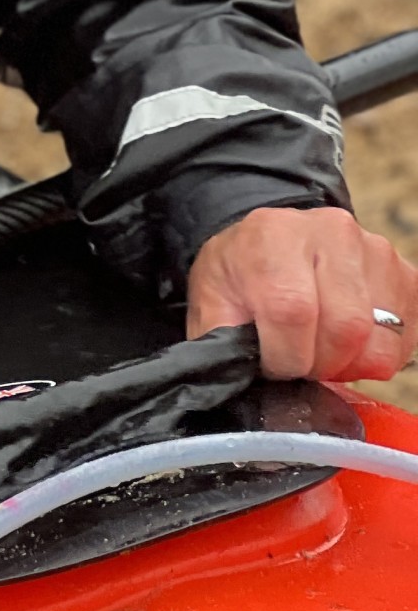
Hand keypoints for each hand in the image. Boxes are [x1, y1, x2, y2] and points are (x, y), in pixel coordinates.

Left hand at [187, 205, 417, 382]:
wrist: (271, 244)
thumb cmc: (243, 276)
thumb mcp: (213, 301)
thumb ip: (221, 339)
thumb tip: (231, 378)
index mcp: (275, 235)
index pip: (293, 310)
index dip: (285, 356)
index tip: (273, 364)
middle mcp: (332, 232)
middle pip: (346, 327)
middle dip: (319, 363)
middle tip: (299, 360)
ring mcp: (375, 251)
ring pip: (380, 341)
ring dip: (349, 363)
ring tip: (321, 350)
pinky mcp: (405, 275)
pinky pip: (405, 341)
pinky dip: (375, 357)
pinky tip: (347, 344)